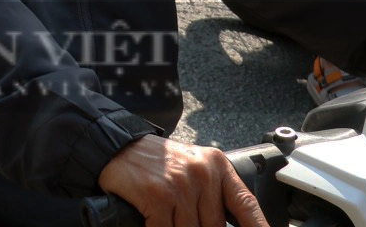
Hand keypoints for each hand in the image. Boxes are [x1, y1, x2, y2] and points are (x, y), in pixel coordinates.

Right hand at [98, 135, 267, 226]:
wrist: (118, 146)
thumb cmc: (157, 162)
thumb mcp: (193, 169)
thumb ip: (213, 195)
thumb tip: (224, 225)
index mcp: (216, 166)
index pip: (247, 205)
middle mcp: (202, 173)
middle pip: (214, 226)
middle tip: (184, 215)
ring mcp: (179, 185)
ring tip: (168, 214)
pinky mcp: (157, 196)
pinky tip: (153, 220)